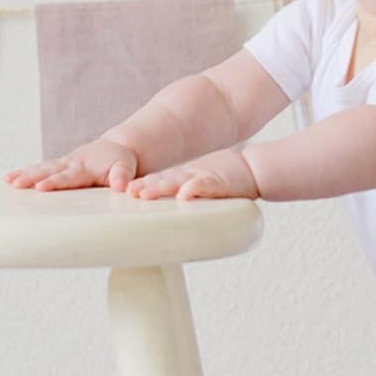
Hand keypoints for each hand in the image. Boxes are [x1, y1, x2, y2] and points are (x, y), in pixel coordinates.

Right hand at [5, 138, 138, 191]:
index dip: (54, 182)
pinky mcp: (59, 165)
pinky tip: (10, 179)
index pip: (68, 177)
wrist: (116, 148)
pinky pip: (40, 168)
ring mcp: (63, 163)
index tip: (40, 188)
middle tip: (15, 183)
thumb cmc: (121, 162)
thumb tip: (122, 186)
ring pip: (41, 168)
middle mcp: (71, 163)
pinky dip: (25, 172)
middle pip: (48, 170)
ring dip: (24, 174)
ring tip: (8, 181)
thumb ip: (122, 176)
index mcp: (85, 167)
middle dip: (31, 177)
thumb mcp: (126, 168)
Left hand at [125, 148, 258, 200]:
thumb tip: (168, 206)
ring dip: (160, 187)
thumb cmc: (225, 179)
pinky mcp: (218, 182)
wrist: (251, 168)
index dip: (142, 185)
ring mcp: (202, 177)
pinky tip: (183, 195)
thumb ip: (184, 193)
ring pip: (178, 181)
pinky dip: (193, 189)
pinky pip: (204, 185)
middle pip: (162, 181)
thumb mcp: (199, 184)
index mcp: (183, 178)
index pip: (158, 181)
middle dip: (144, 187)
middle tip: (128, 193)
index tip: (123, 193)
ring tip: (144, 194)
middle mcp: (189, 177)